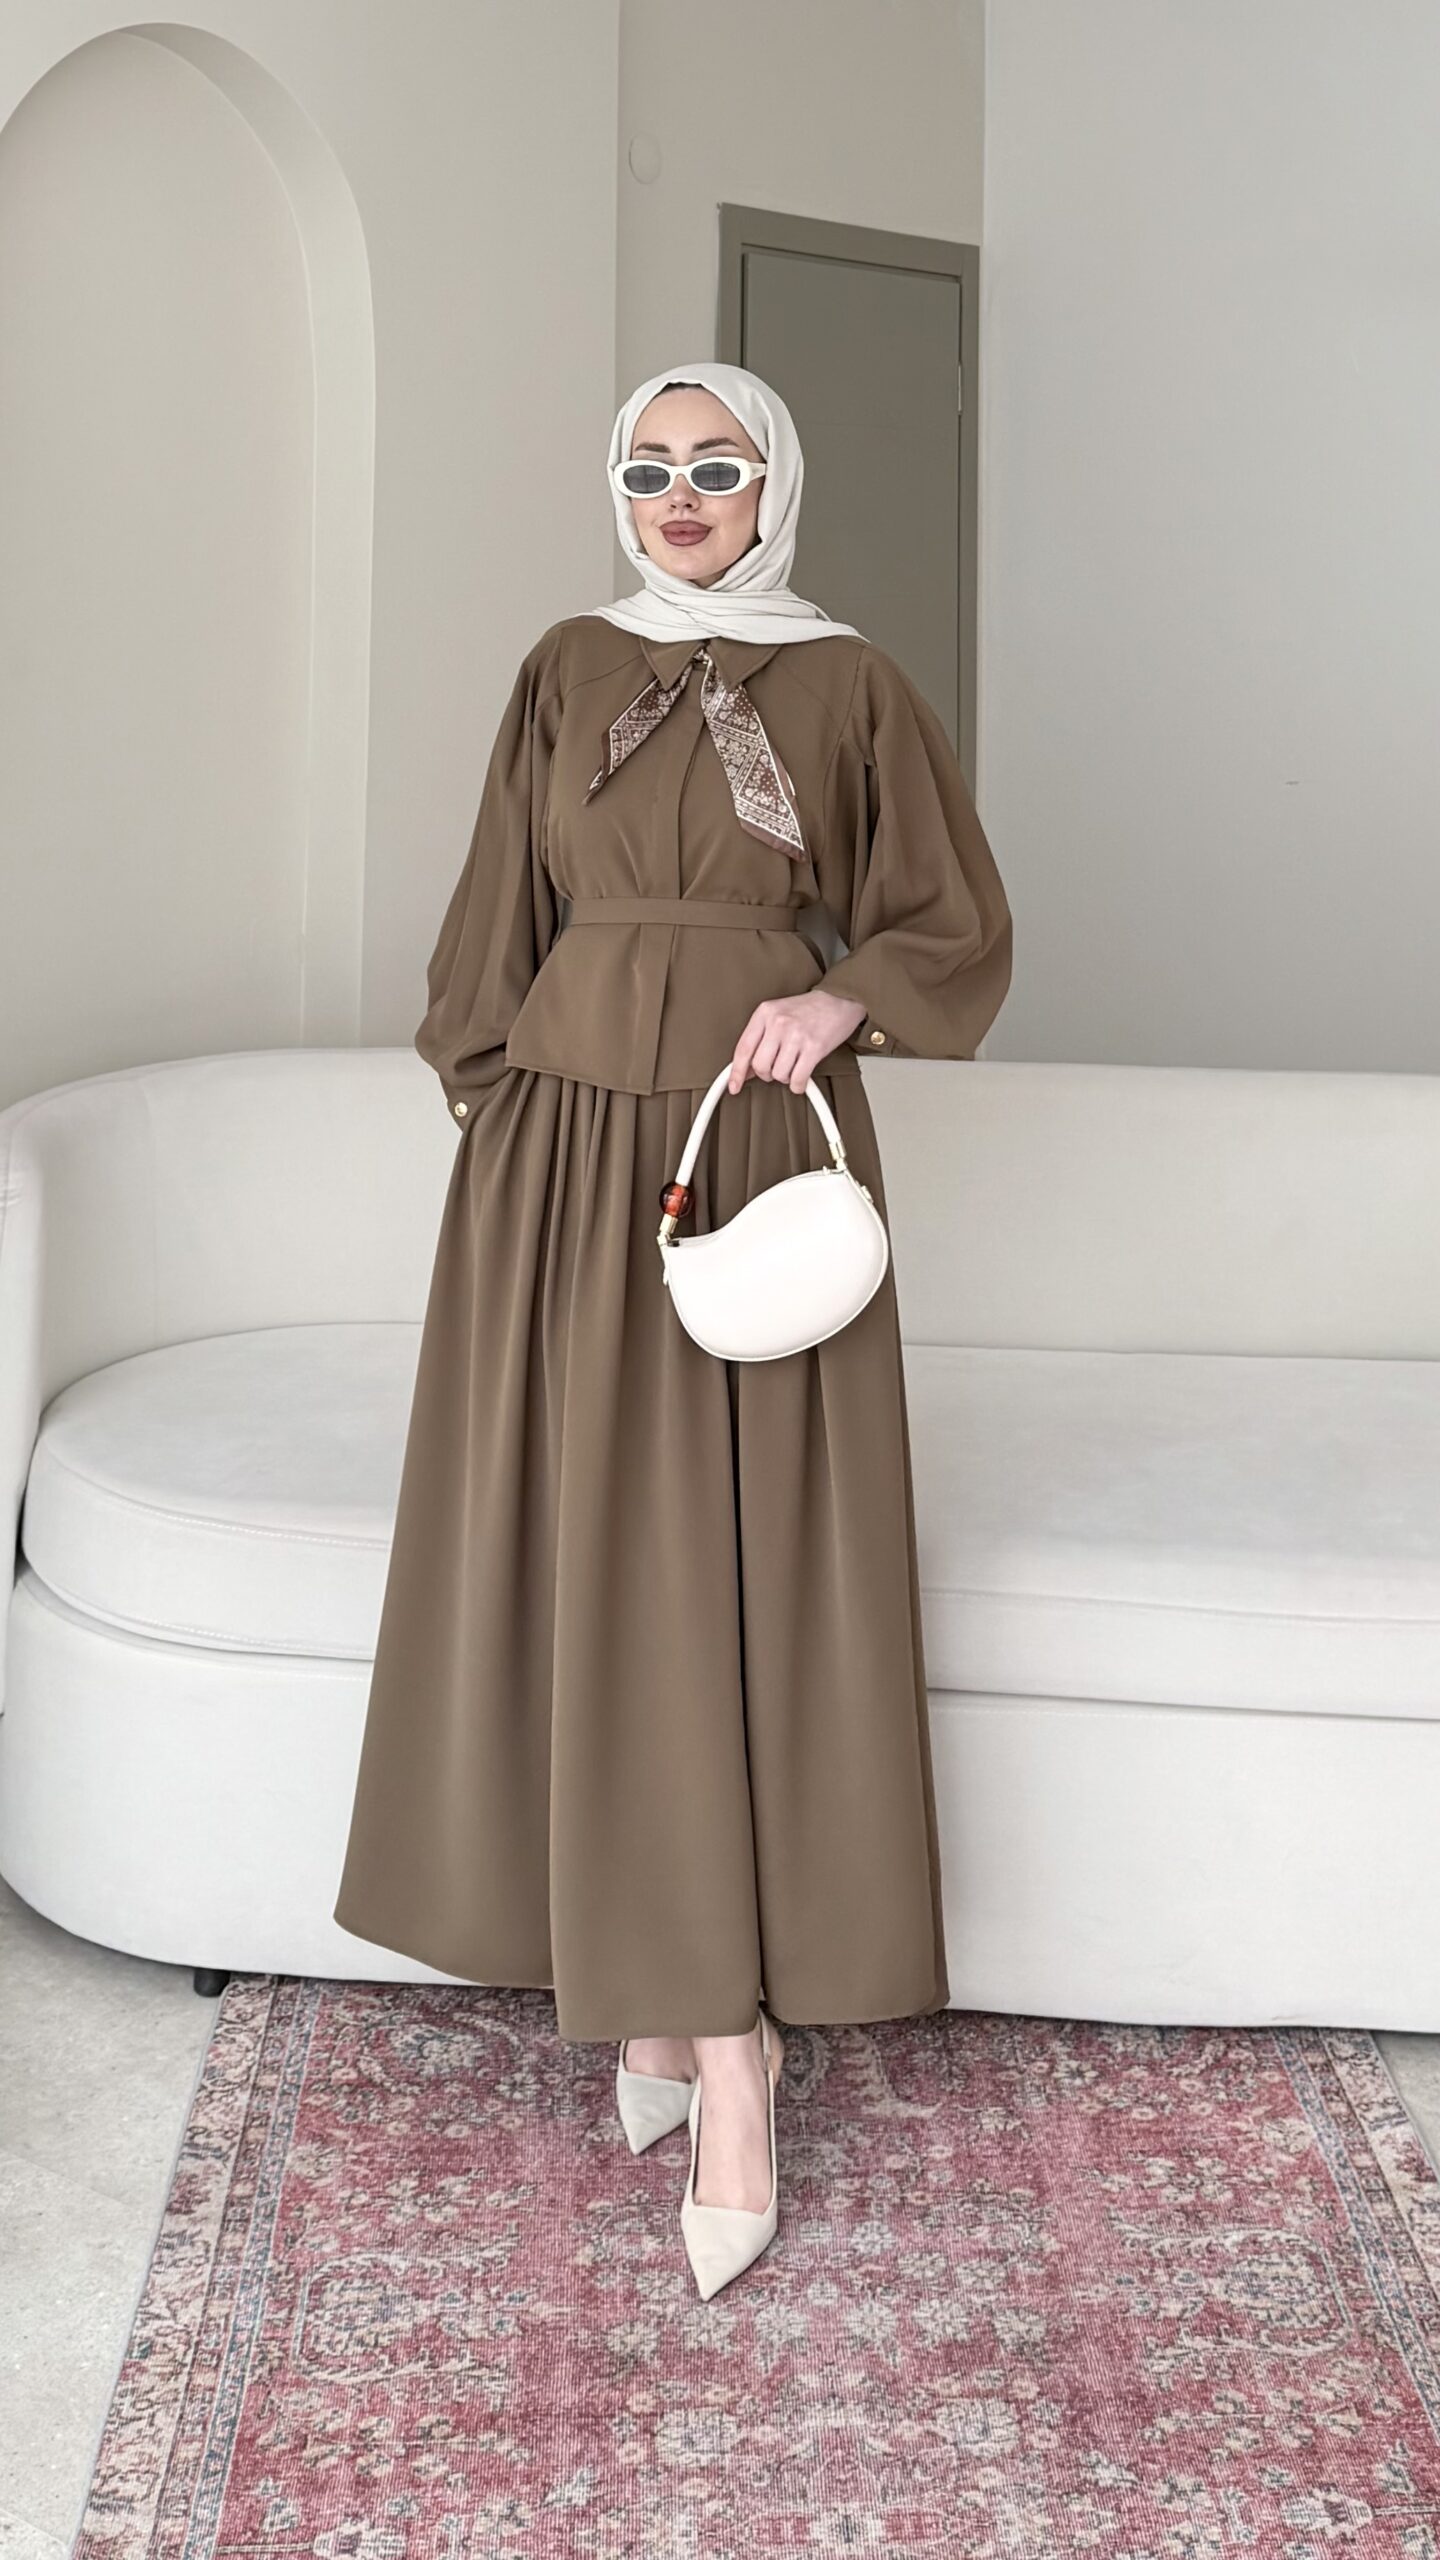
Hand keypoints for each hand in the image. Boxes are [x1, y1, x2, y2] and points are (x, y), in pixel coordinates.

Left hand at [727, 990, 867, 1093]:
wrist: (839, 1000)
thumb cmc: (808, 1009)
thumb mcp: (777, 1015)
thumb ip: (759, 1039)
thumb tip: (745, 1070)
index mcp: (765, 1012)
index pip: (743, 1048)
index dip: (736, 1072)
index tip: (734, 1086)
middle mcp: (779, 1022)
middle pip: (760, 1066)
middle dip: (767, 1074)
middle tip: (777, 1068)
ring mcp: (796, 1035)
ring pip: (779, 1074)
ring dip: (785, 1077)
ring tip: (793, 1066)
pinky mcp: (814, 1047)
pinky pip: (797, 1079)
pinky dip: (798, 1085)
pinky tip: (801, 1078)